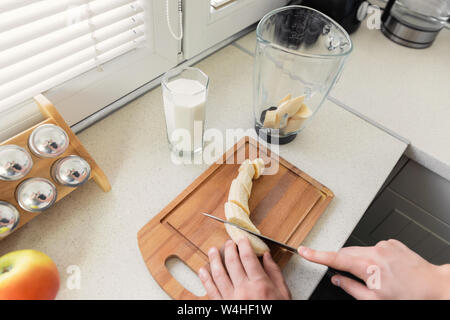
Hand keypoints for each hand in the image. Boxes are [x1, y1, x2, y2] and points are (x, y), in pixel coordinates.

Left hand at [198, 238, 290, 299]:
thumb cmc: (277, 312)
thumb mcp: (283, 293)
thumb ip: (274, 273)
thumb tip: (267, 256)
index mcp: (259, 284)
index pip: (247, 257)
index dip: (243, 245)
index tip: (242, 239)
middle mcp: (243, 290)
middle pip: (232, 262)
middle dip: (229, 249)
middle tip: (228, 242)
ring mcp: (231, 299)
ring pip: (218, 274)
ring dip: (214, 260)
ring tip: (212, 251)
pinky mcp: (223, 307)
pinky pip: (211, 291)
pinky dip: (205, 279)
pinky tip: (203, 270)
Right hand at [298, 239, 449, 299]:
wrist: (435, 286)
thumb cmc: (410, 297)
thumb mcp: (376, 300)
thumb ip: (351, 288)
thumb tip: (337, 280)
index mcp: (369, 266)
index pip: (335, 258)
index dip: (316, 255)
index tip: (304, 251)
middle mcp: (376, 250)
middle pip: (347, 253)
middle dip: (342, 262)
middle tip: (352, 278)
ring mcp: (385, 244)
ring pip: (360, 251)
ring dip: (360, 262)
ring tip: (377, 278)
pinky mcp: (392, 243)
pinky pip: (374, 248)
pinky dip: (372, 258)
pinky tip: (385, 270)